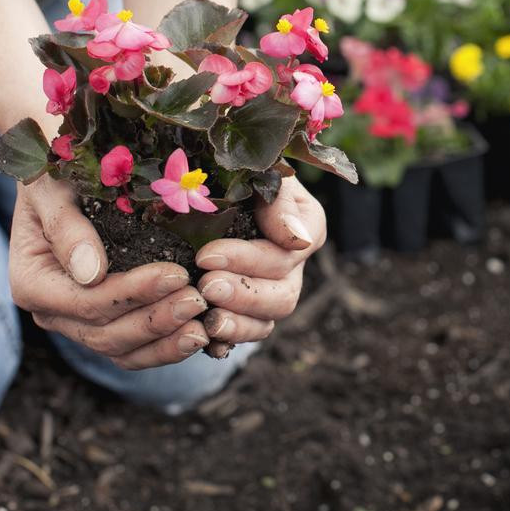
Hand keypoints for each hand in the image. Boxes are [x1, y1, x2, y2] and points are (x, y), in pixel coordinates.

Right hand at [9, 177, 210, 368]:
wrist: (62, 179)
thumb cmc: (57, 175)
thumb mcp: (52, 189)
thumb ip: (66, 227)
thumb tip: (90, 274)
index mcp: (32, 283)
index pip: (87, 301)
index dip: (133, 293)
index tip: (176, 274)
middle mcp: (52, 312)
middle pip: (105, 333)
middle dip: (155, 320)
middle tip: (199, 300)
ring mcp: (78, 324)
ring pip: (122, 350)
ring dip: (165, 342)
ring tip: (204, 326)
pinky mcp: (105, 324)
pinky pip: (134, 349)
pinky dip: (165, 347)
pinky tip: (199, 335)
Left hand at [193, 176, 325, 357]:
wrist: (208, 185)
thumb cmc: (235, 170)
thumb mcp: (259, 172)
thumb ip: (279, 201)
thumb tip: (294, 239)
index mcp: (305, 226)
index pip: (290, 251)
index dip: (249, 258)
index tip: (207, 255)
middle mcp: (293, 264)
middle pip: (284, 294)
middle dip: (244, 293)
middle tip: (205, 286)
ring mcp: (272, 290)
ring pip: (268, 320)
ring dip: (238, 323)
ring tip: (206, 317)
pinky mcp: (246, 310)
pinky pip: (245, 334)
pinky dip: (226, 340)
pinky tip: (204, 339)